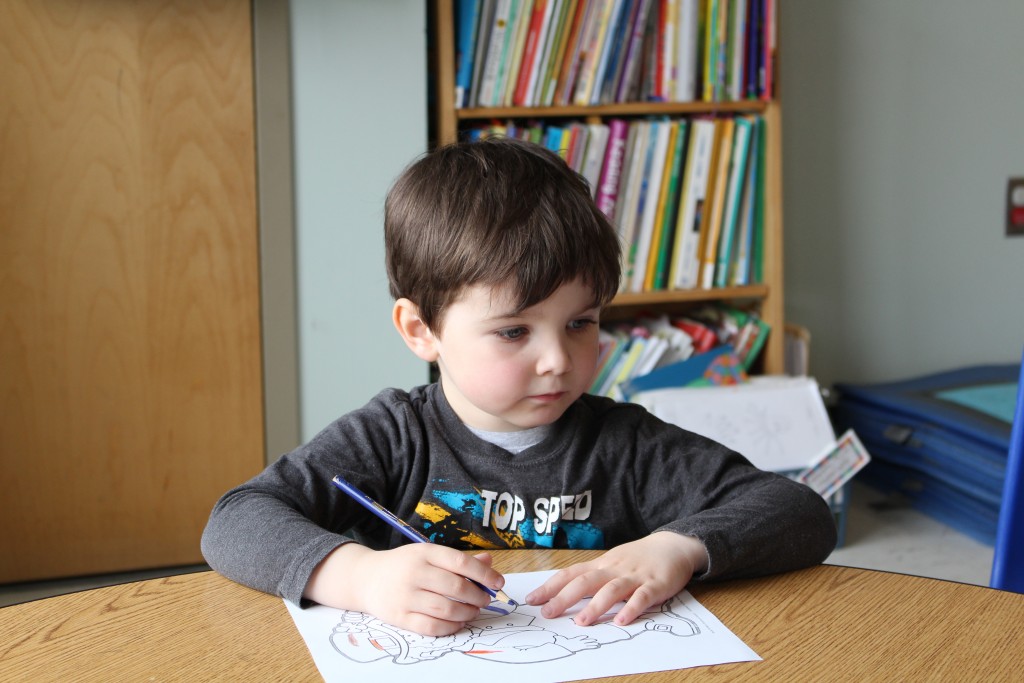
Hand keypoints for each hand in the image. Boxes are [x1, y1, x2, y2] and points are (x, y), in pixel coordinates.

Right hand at [304, 544, 505, 635]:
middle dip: (478, 596)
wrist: (365, 578)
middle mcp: (414, 573)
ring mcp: (405, 596)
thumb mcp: (427, 554)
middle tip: (486, 599)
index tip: (498, 582)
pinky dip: (450, 626)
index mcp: (424, 553)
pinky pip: (431, 626)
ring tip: (473, 610)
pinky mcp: (399, 617)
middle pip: (456, 587)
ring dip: (467, 612)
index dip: (484, 573)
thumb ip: (458, 559)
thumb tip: (489, 562)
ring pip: (446, 609)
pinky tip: (458, 621)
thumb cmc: (403, 565)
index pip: (460, 562)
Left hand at [524, 532, 706, 626]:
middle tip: (547, 613)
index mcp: (602, 565)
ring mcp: (634, 576)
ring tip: (581, 622)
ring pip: (611, 589)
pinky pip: (642, 597)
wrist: (674, 545)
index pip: (571, 574)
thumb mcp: (612, 563)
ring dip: (596, 606)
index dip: (551, 586)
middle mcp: (614, 569)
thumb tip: (563, 594)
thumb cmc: (638, 558)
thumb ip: (592, 577)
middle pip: (586, 581)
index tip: (532, 600)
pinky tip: (622, 621)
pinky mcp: (655, 585)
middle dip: (564, 597)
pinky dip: (631, 608)